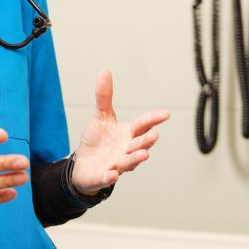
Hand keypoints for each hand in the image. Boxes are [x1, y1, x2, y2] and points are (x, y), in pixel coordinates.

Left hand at [70, 70, 169, 195]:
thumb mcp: (101, 116)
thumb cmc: (97, 141)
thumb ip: (104, 96)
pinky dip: (110, 177)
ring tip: (143, 154)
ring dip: (135, 159)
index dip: (153, 119)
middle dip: (146, 141)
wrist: (83, 165)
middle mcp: (126, 150)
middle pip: (139, 144)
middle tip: (154, 135)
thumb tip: (105, 71)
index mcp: (128, 134)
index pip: (143, 125)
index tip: (165, 114)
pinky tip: (113, 174)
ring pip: (128, 162)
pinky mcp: (103, 177)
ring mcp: (116, 164)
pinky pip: (107, 178)